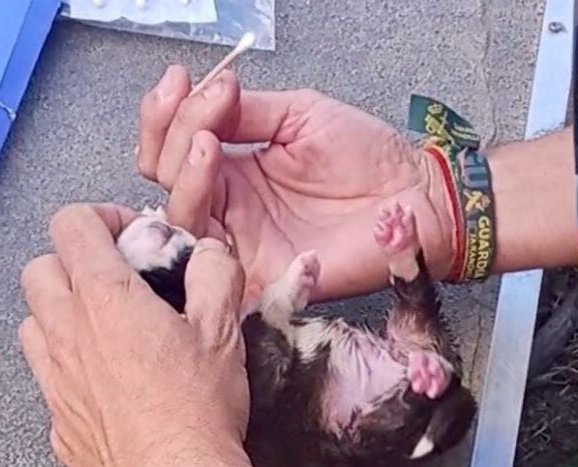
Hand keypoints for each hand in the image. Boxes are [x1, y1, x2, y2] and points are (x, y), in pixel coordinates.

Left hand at [18, 200, 259, 466]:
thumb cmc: (198, 410)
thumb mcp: (223, 330)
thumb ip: (215, 274)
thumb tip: (208, 253)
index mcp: (104, 299)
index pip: (71, 225)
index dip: (102, 218)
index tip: (134, 237)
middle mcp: (65, 334)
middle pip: (39, 269)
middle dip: (74, 262)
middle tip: (118, 279)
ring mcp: (54, 382)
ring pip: (32, 323)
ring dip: (61, 313)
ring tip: (107, 330)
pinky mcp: (58, 424)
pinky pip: (48, 378)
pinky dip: (69, 367)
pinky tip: (111, 386)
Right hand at [136, 66, 455, 304]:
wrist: (415, 197)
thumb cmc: (369, 157)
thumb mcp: (299, 115)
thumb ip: (245, 111)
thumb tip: (199, 94)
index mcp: (232, 168)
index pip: (172, 145)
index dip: (165, 112)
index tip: (182, 78)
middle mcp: (228, 206)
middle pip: (162, 179)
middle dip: (170, 135)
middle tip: (203, 108)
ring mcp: (240, 243)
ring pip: (178, 216)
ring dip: (182, 171)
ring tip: (208, 141)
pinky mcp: (259, 277)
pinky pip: (210, 265)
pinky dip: (200, 219)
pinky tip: (213, 175)